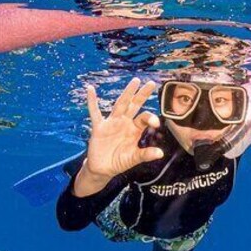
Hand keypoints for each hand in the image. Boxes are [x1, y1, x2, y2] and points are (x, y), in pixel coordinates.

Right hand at [74, 78, 163, 196]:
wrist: (103, 169)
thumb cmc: (119, 162)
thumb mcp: (133, 159)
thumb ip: (145, 155)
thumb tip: (160, 154)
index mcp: (134, 129)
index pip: (144, 118)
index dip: (150, 118)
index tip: (155, 123)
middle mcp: (124, 123)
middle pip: (134, 105)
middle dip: (142, 95)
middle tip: (151, 83)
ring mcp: (111, 123)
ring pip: (120, 105)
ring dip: (127, 93)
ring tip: (135, 81)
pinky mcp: (99, 127)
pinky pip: (94, 112)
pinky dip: (92, 101)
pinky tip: (90, 89)